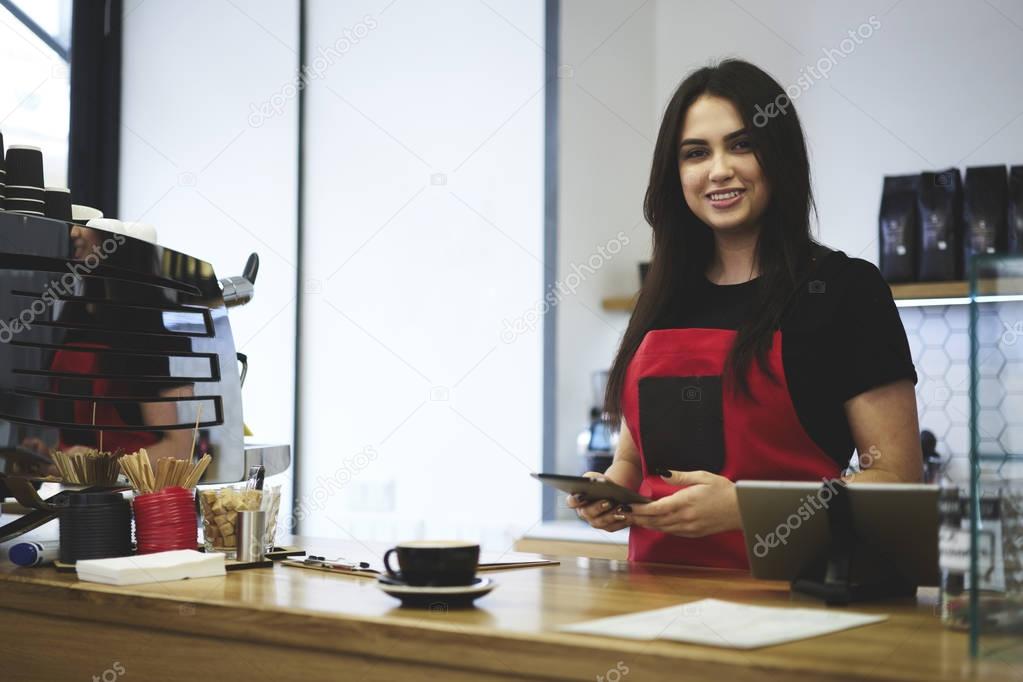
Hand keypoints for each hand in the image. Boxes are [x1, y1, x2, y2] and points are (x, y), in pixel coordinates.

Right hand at [565, 471, 630, 532]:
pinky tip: (628, 515)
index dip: (574, 500)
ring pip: (600, 522)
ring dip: (610, 515)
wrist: (614, 492)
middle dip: (597, 507)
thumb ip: (591, 478)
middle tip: (608, 501)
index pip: (571, 502)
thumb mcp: (595, 477)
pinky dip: (620, 521)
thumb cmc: (601, 483)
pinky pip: (612, 527)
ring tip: (620, 508)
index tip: (580, 496)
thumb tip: (594, 482)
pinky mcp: (607, 527)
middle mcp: (583, 513)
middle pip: (587, 513)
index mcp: (577, 500)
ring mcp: (594, 522)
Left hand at [619, 469, 740, 537]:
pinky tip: (651, 523)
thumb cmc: (723, 491)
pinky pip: (671, 531)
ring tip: (631, 518)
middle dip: (636, 517)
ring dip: (645, 524)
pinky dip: (658, 527)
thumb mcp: (702, 477)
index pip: (656, 508)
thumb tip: (662, 472)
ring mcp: (688, 528)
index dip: (639, 509)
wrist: (742, 510)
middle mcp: (684, 518)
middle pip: (654, 521)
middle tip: (621, 513)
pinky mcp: (693, 533)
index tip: (627, 505)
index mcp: (685, 503)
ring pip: (661, 528)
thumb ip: (680, 476)